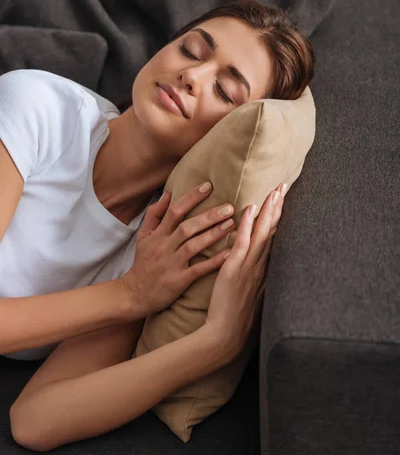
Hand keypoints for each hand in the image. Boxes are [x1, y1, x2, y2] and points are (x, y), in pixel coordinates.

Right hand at [120, 182, 234, 318]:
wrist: (135, 293)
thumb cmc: (143, 262)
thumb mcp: (143, 236)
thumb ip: (155, 214)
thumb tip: (168, 194)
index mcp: (158, 235)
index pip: (174, 211)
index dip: (191, 197)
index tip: (208, 186)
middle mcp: (165, 247)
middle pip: (187, 227)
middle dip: (209, 216)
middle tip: (229, 207)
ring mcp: (172, 264)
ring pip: (193, 246)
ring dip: (213, 235)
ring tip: (232, 224)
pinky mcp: (178, 281)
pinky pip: (198, 270)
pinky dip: (214, 262)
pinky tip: (230, 254)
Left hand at [203, 183, 285, 364]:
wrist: (226, 335)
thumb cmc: (234, 315)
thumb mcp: (249, 292)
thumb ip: (254, 274)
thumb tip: (257, 261)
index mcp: (264, 270)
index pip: (274, 237)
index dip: (279, 217)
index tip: (283, 198)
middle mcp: (261, 266)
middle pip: (274, 231)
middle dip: (279, 207)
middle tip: (284, 185)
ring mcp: (250, 268)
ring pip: (264, 233)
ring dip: (270, 211)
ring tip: (275, 191)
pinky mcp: (235, 270)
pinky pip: (244, 243)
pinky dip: (249, 225)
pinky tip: (251, 209)